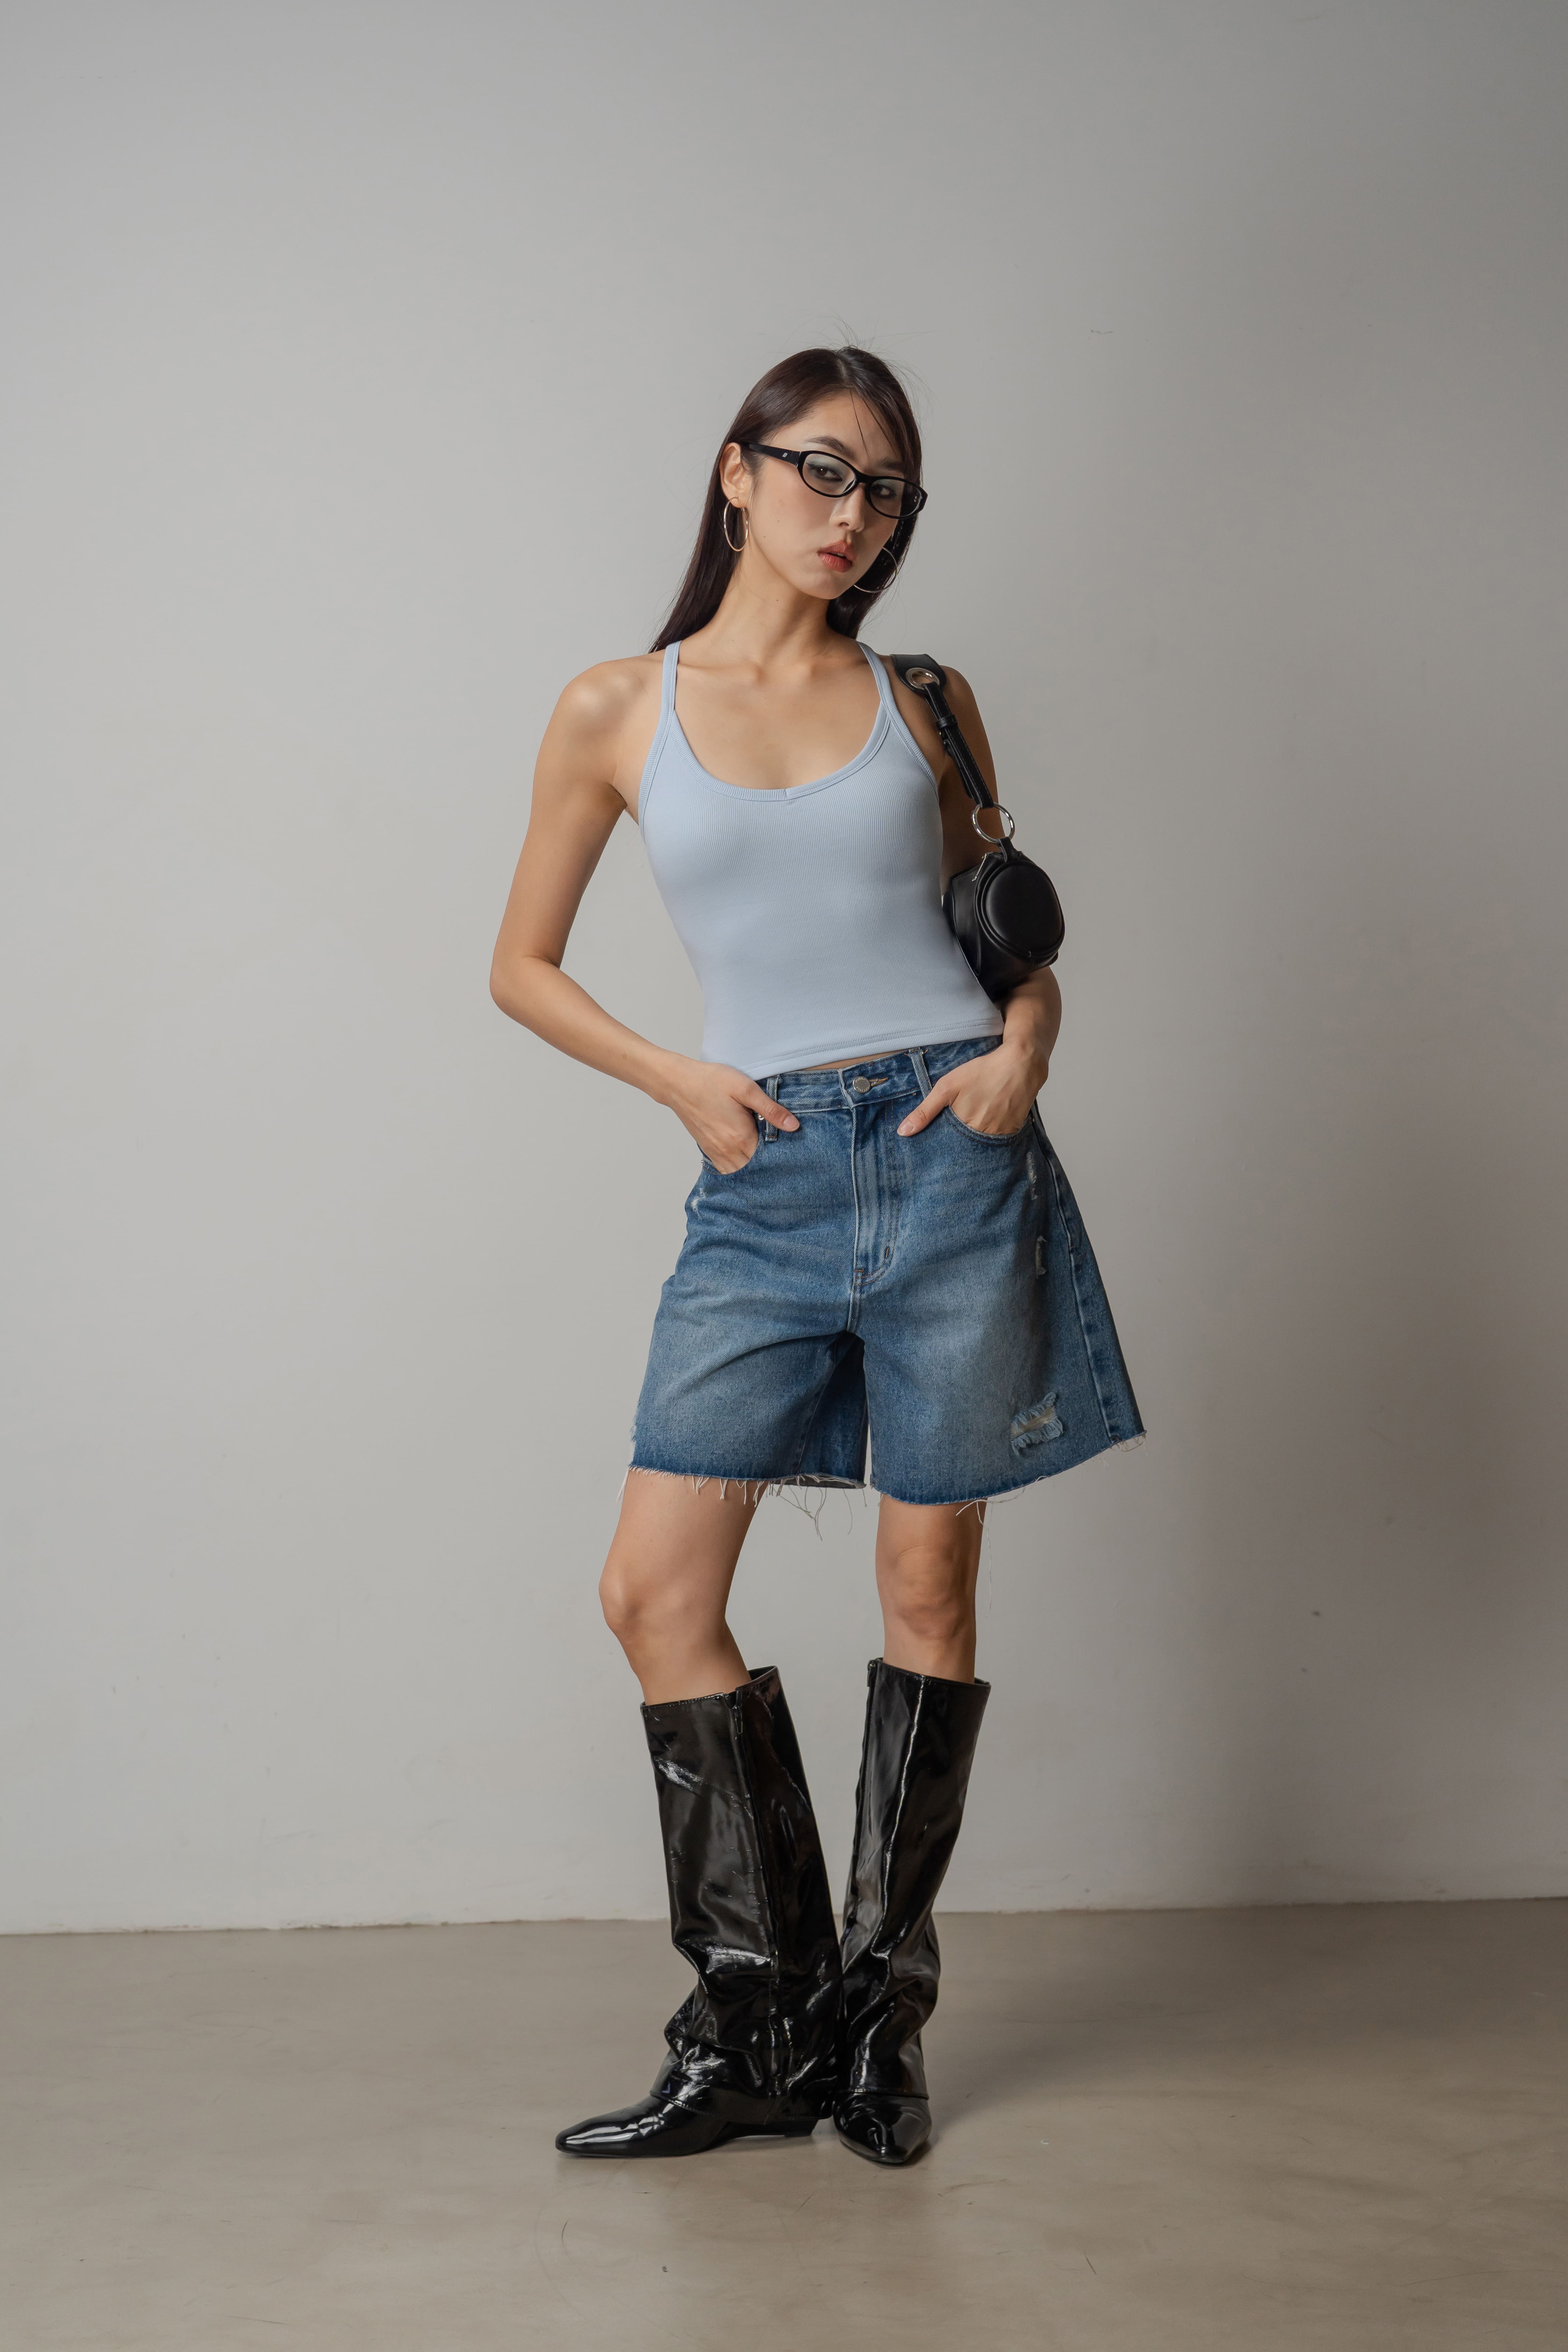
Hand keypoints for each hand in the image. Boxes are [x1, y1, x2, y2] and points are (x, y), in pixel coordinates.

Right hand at [661, 1058, 799, 1170]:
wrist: (679, 1083)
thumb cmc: (712, 1082)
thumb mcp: (746, 1089)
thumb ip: (771, 1109)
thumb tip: (794, 1126)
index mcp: (741, 1138)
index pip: (770, 1158)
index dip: (782, 1153)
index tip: (790, 1144)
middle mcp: (728, 1151)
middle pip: (756, 1168)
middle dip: (769, 1161)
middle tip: (778, 1146)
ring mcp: (716, 1153)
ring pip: (741, 1171)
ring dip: (753, 1165)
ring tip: (762, 1148)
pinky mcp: (708, 1150)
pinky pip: (727, 1168)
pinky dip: (738, 1164)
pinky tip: (745, 1150)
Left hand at [896, 1041, 1046, 1138]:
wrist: (1020, 1065)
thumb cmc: (983, 1072)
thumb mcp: (947, 1086)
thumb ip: (925, 1111)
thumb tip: (903, 1132)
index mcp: (963, 1127)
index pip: (945, 1147)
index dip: (940, 1145)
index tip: (935, 1145)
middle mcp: (981, 1136)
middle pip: (962, 1148)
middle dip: (956, 1145)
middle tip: (954, 1134)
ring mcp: (998, 1136)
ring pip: (979, 1146)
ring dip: (972, 1142)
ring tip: (970, 1126)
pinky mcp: (1011, 1132)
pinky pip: (995, 1142)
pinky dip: (988, 1137)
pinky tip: (986, 1123)